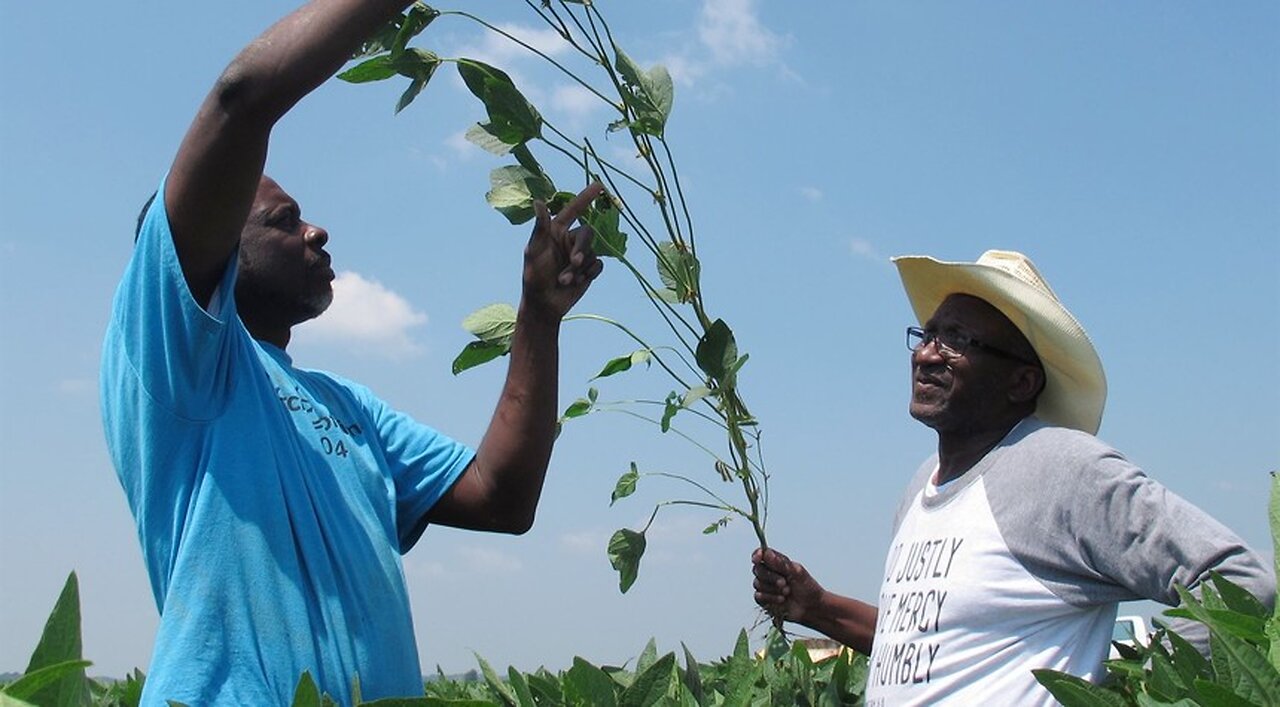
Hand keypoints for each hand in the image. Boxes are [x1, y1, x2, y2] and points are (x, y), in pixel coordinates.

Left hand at [522, 182, 605, 318]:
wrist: (545, 304)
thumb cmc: (534, 276)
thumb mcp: (534, 251)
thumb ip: (540, 228)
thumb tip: (538, 201)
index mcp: (556, 231)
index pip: (573, 210)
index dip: (586, 197)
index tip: (600, 185)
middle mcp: (570, 240)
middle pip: (588, 233)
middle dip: (582, 249)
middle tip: (574, 263)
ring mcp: (580, 255)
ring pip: (593, 253)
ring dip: (580, 268)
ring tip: (565, 280)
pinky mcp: (589, 270)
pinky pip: (598, 265)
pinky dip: (589, 273)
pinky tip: (577, 282)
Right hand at [753, 547, 824, 624]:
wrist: (812, 607)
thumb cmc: (807, 588)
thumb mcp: (797, 572)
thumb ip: (781, 563)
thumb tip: (767, 553)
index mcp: (777, 562)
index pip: (762, 554)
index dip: (757, 555)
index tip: (758, 558)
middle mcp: (769, 573)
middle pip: (757, 569)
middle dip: (770, 576)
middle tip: (784, 582)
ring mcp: (765, 586)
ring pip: (757, 583)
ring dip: (772, 588)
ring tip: (787, 592)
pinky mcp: (764, 600)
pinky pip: (759, 596)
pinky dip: (770, 598)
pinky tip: (782, 600)